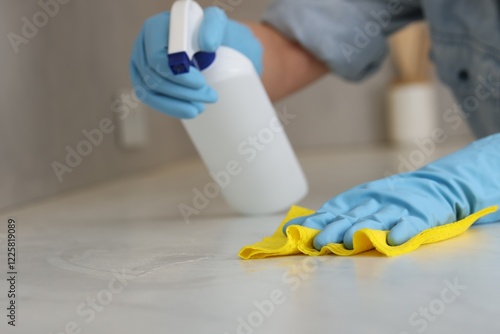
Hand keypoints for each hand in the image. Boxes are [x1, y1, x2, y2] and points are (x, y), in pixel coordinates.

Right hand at [130, 7, 262, 118]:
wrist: (209, 42)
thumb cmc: (210, 32)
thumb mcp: (216, 22)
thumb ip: (213, 26)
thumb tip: (206, 44)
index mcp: (155, 28)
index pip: (157, 57)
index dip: (177, 75)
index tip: (201, 83)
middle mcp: (142, 45)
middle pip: (153, 77)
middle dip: (182, 92)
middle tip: (210, 97)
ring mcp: (140, 64)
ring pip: (149, 91)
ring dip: (175, 104)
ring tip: (200, 108)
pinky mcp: (144, 80)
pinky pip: (150, 98)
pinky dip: (170, 108)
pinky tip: (189, 111)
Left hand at [284, 134, 499, 249]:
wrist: (436, 185)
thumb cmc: (392, 198)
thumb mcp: (365, 202)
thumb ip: (337, 214)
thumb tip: (300, 224)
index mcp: (360, 200)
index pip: (335, 211)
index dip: (319, 221)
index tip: (301, 232)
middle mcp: (376, 203)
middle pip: (353, 217)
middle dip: (335, 229)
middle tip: (319, 241)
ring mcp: (397, 208)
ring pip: (378, 220)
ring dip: (363, 231)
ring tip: (350, 242)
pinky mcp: (420, 215)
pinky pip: (411, 224)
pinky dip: (403, 231)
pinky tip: (394, 240)